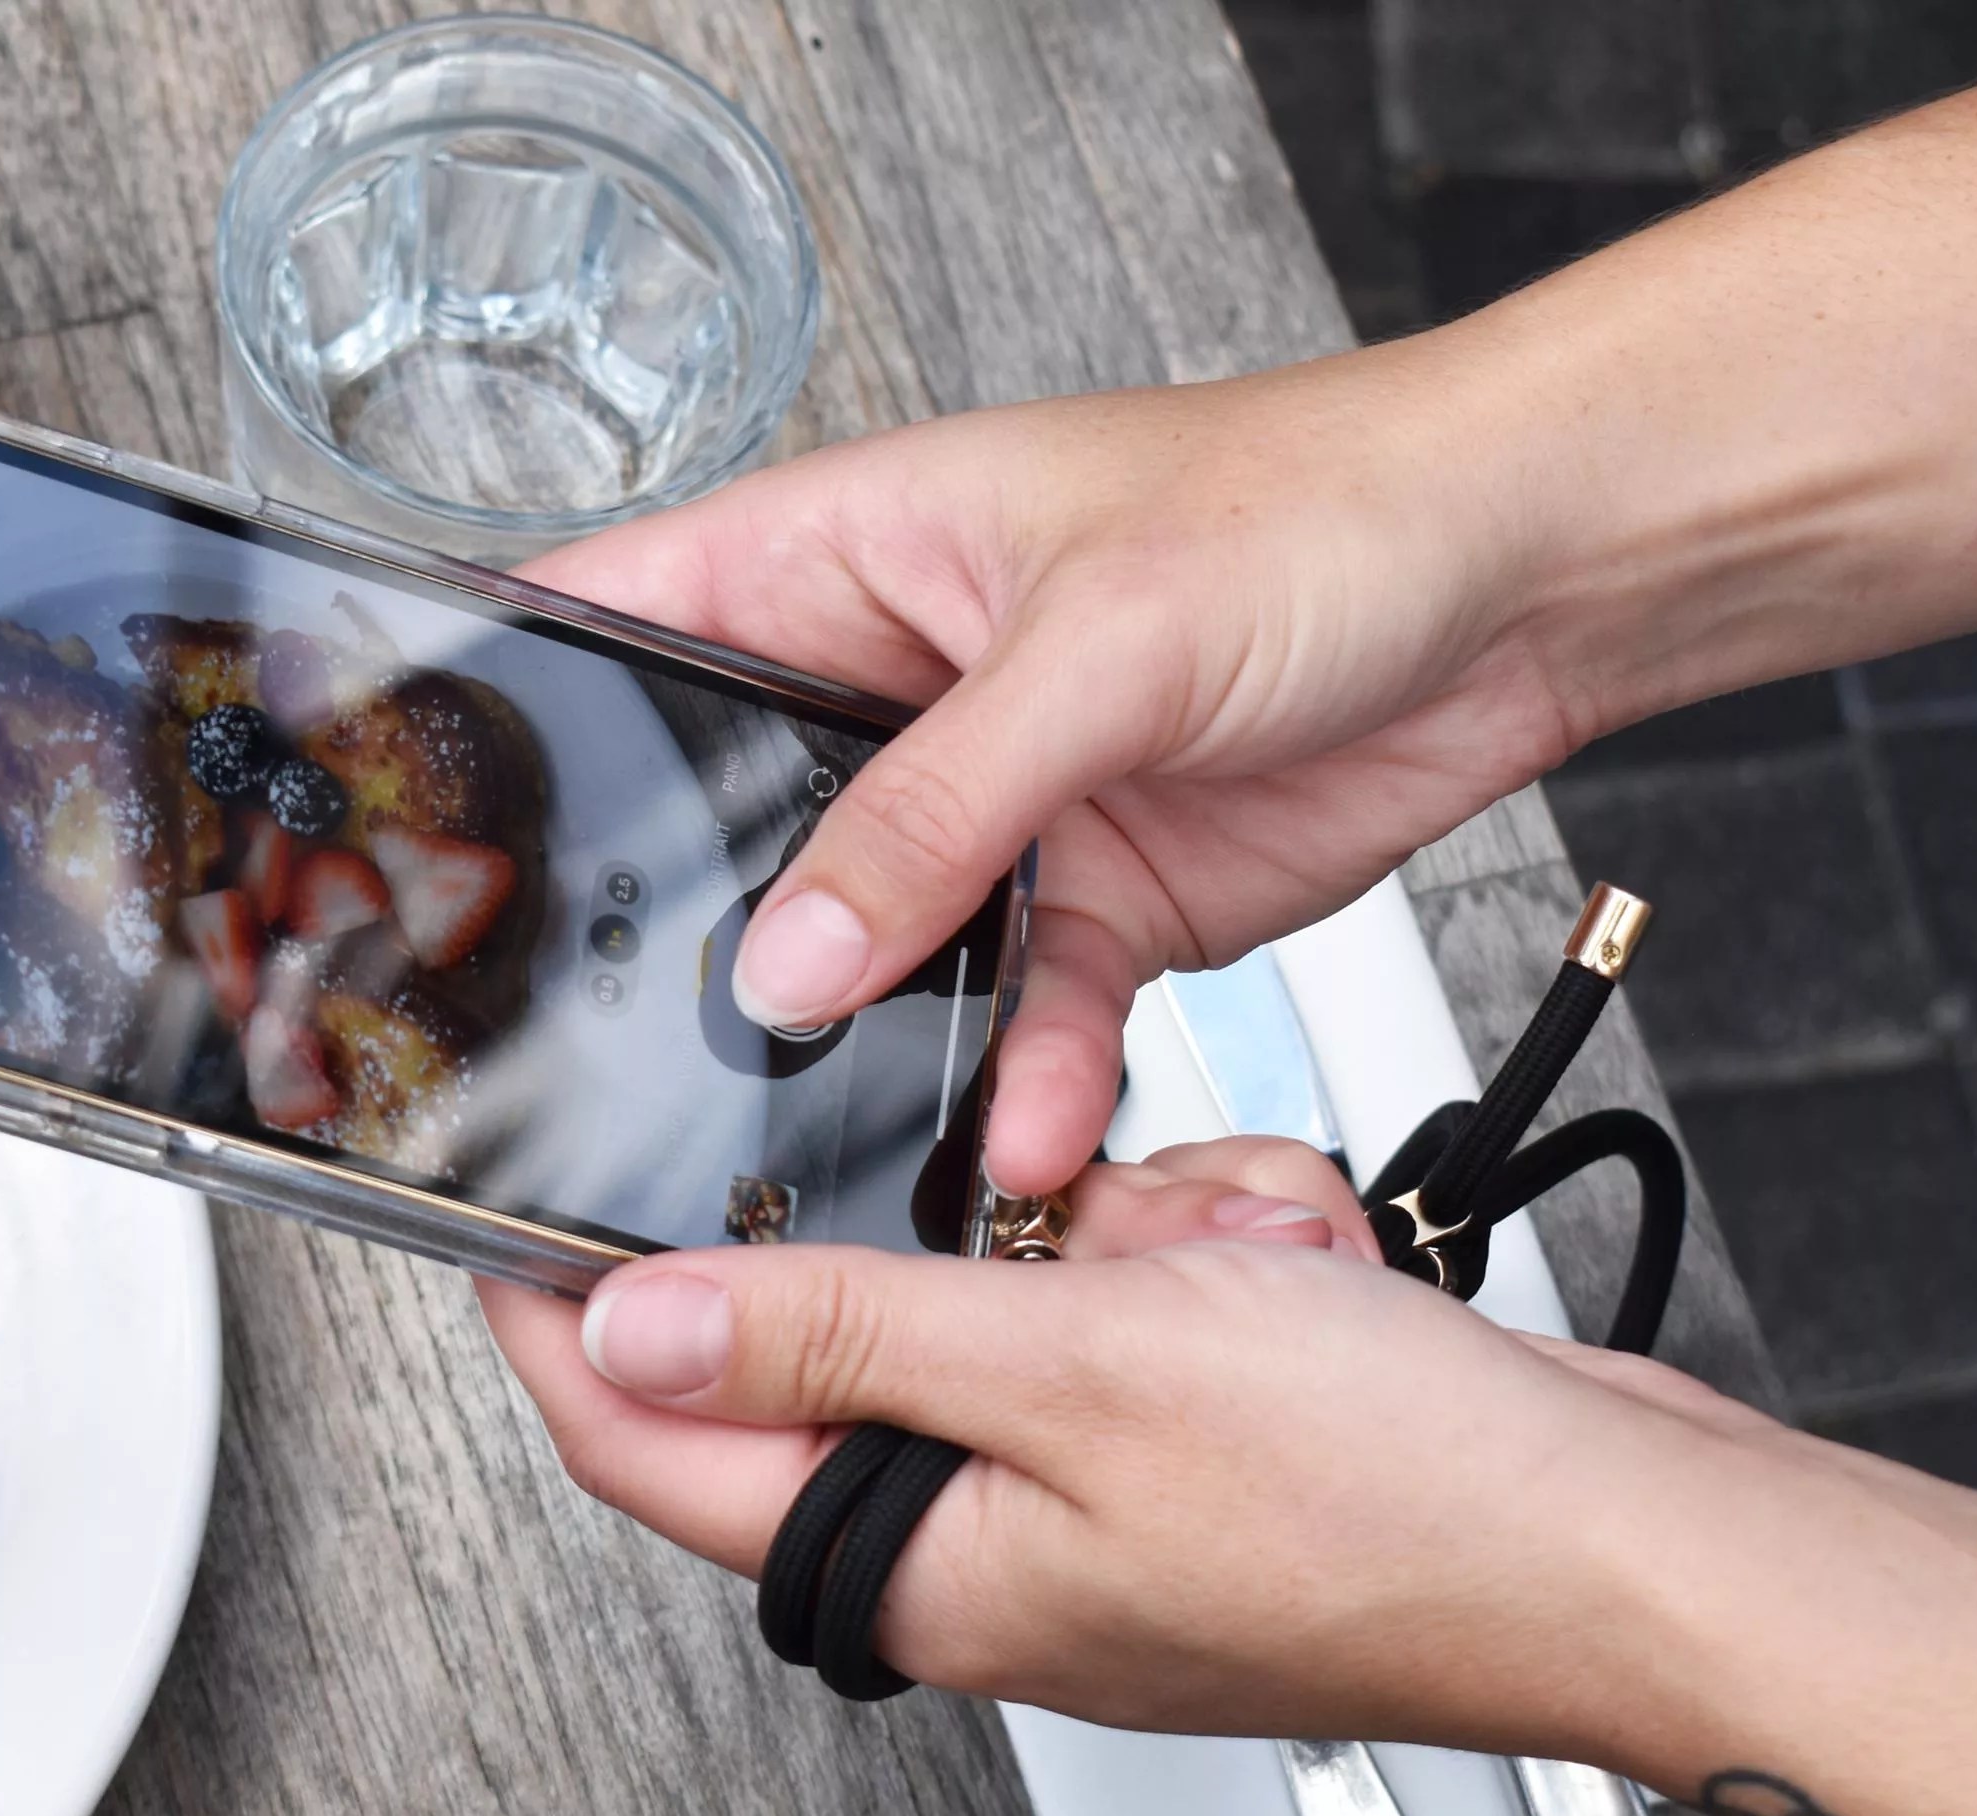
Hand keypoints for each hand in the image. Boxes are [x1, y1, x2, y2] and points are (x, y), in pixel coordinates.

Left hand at [482, 1137, 1772, 1753]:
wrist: (1639, 1542)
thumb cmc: (1402, 1504)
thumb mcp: (1074, 1365)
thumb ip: (834, 1335)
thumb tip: (633, 1323)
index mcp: (913, 1567)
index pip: (649, 1438)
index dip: (561, 1318)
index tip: (510, 1212)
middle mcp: (983, 1545)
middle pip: (852, 1330)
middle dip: (946, 1227)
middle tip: (1050, 1191)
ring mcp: (1091, 1491)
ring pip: (1007, 1282)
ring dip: (1110, 1228)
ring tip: (1226, 1251)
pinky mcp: (1191, 1436)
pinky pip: (1126, 1293)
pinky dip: (1201, 1246)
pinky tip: (1286, 1263)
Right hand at [519, 365, 1582, 1194]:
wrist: (1532, 577)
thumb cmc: (1317, 508)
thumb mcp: (1094, 647)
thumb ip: (928, 815)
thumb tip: (788, 960)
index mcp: (833, 559)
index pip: (613, 629)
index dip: (516, 726)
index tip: (444, 850)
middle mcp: (882, 691)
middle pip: (725, 839)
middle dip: (698, 956)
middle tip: (648, 1067)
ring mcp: (980, 808)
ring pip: (868, 964)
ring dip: (873, 1057)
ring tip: (859, 1147)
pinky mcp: (1082, 901)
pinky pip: (1011, 1019)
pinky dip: (1018, 1085)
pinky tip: (1027, 1137)